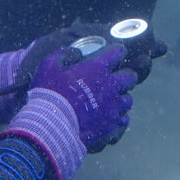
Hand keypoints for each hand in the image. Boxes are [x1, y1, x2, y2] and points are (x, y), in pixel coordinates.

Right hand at [1, 43, 137, 179]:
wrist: (50, 128)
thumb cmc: (49, 95)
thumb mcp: (49, 66)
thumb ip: (65, 54)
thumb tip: (75, 53)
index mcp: (98, 69)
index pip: (118, 52)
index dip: (116, 52)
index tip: (113, 54)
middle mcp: (111, 87)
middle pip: (130, 77)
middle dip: (125, 76)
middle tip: (115, 79)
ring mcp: (114, 109)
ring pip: (128, 100)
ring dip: (120, 99)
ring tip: (110, 103)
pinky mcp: (112, 128)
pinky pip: (123, 122)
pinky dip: (117, 120)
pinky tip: (108, 120)